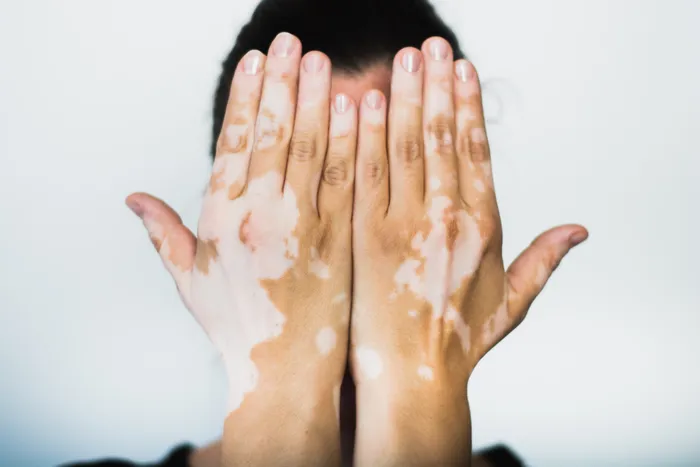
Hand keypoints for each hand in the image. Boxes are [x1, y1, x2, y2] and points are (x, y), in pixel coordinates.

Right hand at [126, 32, 356, 465]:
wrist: (286, 371)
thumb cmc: (237, 326)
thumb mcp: (190, 281)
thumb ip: (164, 233)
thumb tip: (134, 197)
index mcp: (222, 221)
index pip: (234, 144)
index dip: (246, 99)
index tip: (256, 62)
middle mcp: (262, 217)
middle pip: (274, 136)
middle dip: (283, 85)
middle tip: (292, 43)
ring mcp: (305, 227)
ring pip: (312, 150)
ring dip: (318, 101)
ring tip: (323, 62)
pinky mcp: (342, 240)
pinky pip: (347, 180)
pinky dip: (352, 141)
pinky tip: (359, 109)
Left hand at [350, 37, 587, 464]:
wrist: (414, 378)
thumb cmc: (460, 344)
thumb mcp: (513, 303)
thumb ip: (544, 259)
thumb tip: (580, 231)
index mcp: (483, 226)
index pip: (476, 149)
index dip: (469, 105)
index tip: (461, 69)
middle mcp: (447, 218)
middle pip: (443, 136)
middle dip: (437, 85)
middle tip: (430, 46)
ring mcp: (405, 225)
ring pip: (406, 145)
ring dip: (405, 96)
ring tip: (402, 58)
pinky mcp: (366, 237)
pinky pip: (365, 174)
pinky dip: (364, 135)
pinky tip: (363, 101)